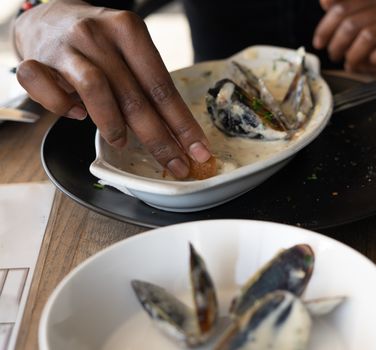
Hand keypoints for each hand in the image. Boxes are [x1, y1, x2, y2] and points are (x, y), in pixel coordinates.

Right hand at [14, 0, 210, 177]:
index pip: (162, 86)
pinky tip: (75, 114)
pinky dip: (61, 107)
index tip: (198, 150)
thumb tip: (176, 135)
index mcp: (129, 31)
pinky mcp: (34, 59)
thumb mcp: (129, 52)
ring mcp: (66, 47)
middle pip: (135, 96)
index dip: (183, 124)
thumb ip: (147, 85)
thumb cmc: (97, 43)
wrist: (48, 18)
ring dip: (113, 124)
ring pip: (95, 90)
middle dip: (160, 139)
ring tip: (121, 141)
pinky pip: (45, 88)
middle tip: (175, 164)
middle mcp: (98, 35)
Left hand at [314, 0, 375, 72]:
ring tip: (350, 63)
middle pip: (351, 23)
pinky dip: (374, 59)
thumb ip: (342, 9)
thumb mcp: (358, 20)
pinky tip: (371, 62)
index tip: (319, 42)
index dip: (326, 26)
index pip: (342, 6)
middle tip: (334, 55)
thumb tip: (324, 0)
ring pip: (367, 37)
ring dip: (353, 55)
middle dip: (337, 44)